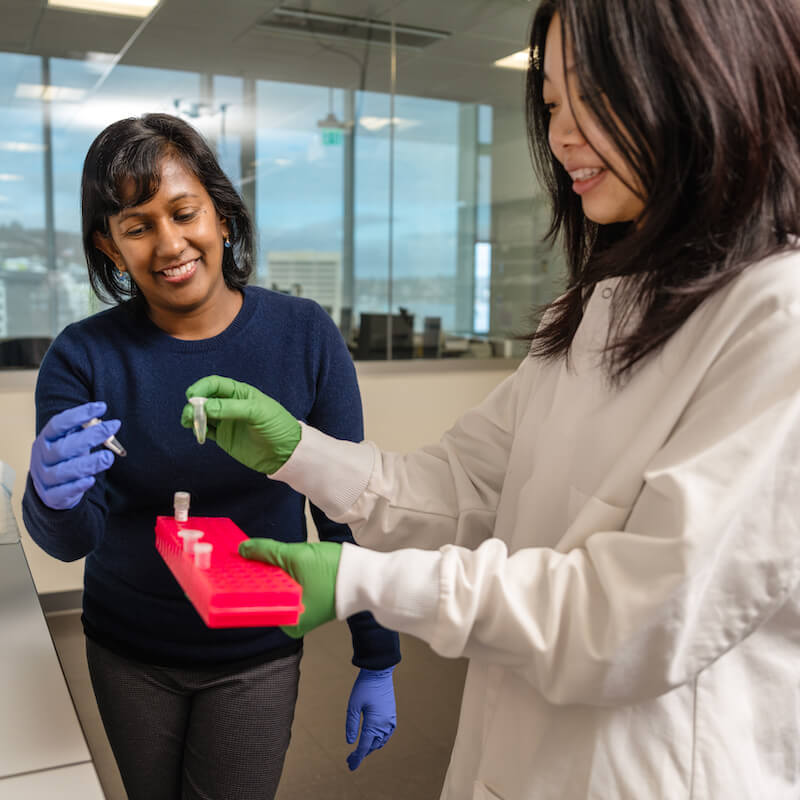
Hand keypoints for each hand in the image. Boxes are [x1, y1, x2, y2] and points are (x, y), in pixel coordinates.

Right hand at [30, 401, 119, 509]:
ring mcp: (44, 477)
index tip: (102, 406)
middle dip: (90, 437)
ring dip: (88, 463)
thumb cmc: (67, 458)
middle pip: (63, 448)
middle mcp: (42, 457)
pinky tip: (91, 480)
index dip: (79, 414)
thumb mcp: (71, 441)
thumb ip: (84, 432)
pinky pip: (62, 492)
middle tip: (113, 427)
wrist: (51, 488)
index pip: (59, 424)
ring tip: (108, 457)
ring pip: (63, 471)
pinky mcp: (51, 496)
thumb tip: (108, 423)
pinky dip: (77, 486)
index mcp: (46, 439)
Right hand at [182, 375, 300, 474]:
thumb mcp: (257, 413)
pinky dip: (198, 430)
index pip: (215, 384)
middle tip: (190, 415)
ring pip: (202, 415)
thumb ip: (231, 408)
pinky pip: (206, 430)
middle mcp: (231, 405)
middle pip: (205, 399)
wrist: (286, 452)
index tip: (192, 397)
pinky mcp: (225, 437)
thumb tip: (205, 407)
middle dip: (194, 404)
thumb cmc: (277, 426)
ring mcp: (227, 421)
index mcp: (240, 393)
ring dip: (192, 417)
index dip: (201, 388)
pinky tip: (198, 433)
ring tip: (189, 423)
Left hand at [238, 538, 340, 636]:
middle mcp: (293, 622)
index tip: (230, 569)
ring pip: (275, 592)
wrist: (365, 574)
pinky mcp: (308, 603)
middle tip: (241, 558)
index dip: (241, 584)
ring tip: (254, 558)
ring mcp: (301, 614)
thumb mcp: (296, 556)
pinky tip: (272, 563)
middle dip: (253, 577)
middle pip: (264, 596)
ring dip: (266, 575)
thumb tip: (244, 548)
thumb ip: (266, 552)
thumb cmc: (336, 572)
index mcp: (288, 621)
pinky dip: (280, 577)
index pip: (254, 602)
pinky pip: (286, 590)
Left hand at [345, 667, 396, 770]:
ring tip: (359, 752)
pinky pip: (386, 734)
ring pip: (380, 742)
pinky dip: (378, 740)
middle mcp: (384, 725)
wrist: (379, 673)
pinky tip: (371, 740)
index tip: (350, 767)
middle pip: (372, 746)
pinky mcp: (392, 715)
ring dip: (370, 747)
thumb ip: (351, 725)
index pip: (364, 747)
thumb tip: (350, 743)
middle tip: (349, 760)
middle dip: (361, 754)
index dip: (356, 758)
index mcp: (374, 724)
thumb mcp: (353, 706)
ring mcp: (390, 721)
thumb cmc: (364, 688)